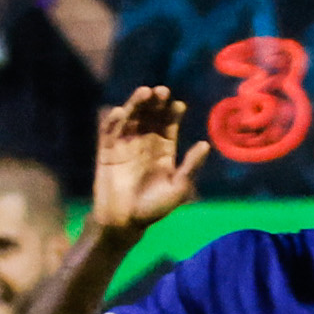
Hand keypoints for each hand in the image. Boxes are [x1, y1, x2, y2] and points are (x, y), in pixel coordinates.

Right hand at [88, 86, 205, 235]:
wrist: (125, 222)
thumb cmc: (154, 208)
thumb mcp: (178, 187)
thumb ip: (190, 166)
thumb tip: (205, 144)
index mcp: (164, 149)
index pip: (169, 124)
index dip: (173, 113)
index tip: (178, 106)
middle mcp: (145, 142)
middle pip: (150, 116)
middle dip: (156, 103)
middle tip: (161, 91)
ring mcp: (125, 145)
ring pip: (131, 118)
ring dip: (136, 104)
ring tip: (144, 92)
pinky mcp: (107, 152)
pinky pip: (109, 132)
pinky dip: (113, 120)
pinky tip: (120, 112)